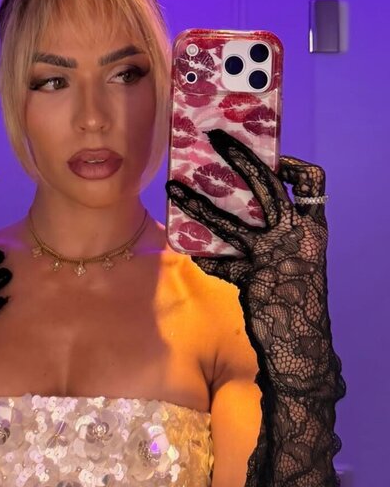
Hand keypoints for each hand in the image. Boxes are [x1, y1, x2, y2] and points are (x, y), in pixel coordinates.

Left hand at [166, 129, 341, 396]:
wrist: (299, 347)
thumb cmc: (297, 300)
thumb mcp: (297, 261)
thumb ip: (277, 235)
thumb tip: (237, 205)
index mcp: (313, 229)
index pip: (312, 184)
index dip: (292, 165)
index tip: (271, 155)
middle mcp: (296, 237)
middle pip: (267, 186)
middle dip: (241, 158)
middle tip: (216, 139)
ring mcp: (272, 257)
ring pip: (228, 221)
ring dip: (197, 203)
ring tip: (172, 188)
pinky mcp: (249, 279)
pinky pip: (218, 260)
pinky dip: (201, 253)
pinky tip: (184, 244)